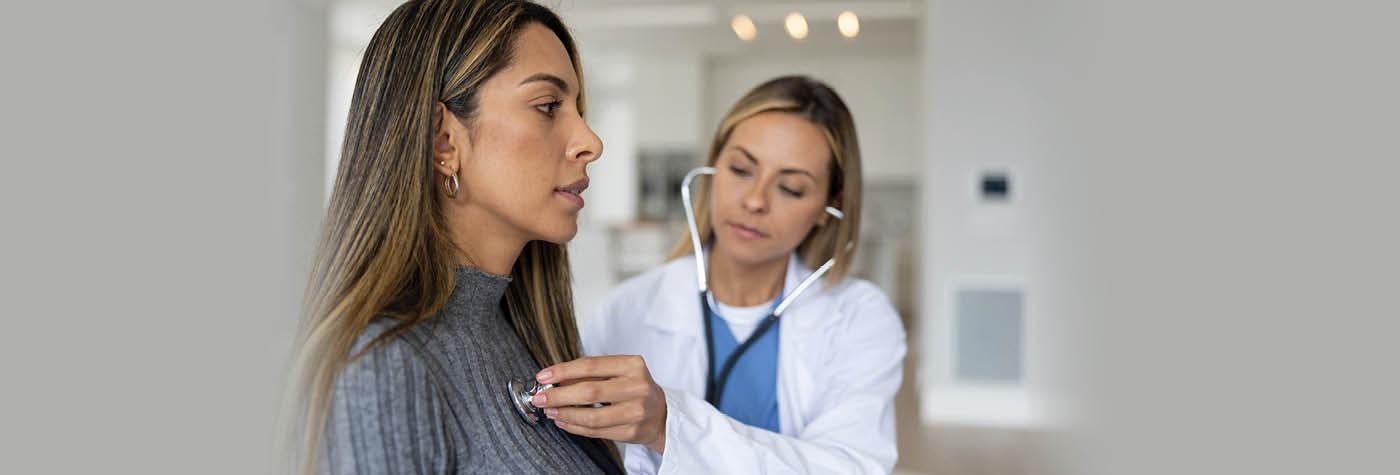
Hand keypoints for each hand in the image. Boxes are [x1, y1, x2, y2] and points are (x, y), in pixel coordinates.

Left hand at [533, 355, 667, 453]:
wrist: (661, 413)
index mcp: (633, 365)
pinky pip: (597, 432)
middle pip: (589, 392)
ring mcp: (636, 411)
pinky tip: (564, 422)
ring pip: (592, 416)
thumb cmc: (634, 388)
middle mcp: (637, 387)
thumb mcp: (618, 372)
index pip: (591, 365)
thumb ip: (590, 373)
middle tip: (540, 398)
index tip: (543, 376)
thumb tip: (555, 379)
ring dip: (565, 414)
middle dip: (559, 396)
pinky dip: (576, 428)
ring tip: (551, 412)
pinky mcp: (632, 432)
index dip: (563, 371)